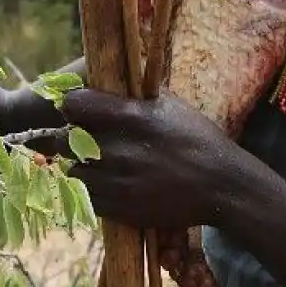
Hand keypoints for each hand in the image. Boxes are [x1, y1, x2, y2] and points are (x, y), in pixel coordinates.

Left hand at [60, 88, 243, 229]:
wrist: (219, 186)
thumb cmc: (196, 138)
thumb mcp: (168, 104)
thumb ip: (132, 95)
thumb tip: (105, 79)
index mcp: (130, 116)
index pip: (73, 104)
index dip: (72, 106)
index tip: (78, 109)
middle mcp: (118, 148)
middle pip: (66, 139)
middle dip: (72, 136)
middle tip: (85, 137)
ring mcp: (116, 181)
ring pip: (71, 169)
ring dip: (80, 165)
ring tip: (98, 162)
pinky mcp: (118, 207)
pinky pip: (85, 195)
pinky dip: (90, 188)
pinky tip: (107, 181)